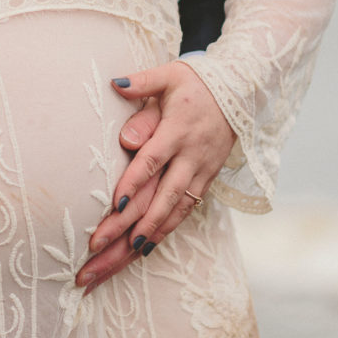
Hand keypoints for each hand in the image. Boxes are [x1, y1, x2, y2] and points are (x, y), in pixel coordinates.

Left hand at [76, 60, 234, 287]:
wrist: (239, 93)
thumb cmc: (194, 84)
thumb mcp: (168, 76)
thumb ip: (142, 84)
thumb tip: (116, 86)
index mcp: (178, 130)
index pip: (152, 161)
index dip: (133, 184)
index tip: (112, 207)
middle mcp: (191, 157)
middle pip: (158, 198)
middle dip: (128, 227)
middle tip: (98, 249)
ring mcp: (200, 173)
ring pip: (172, 213)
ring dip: (144, 239)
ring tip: (115, 262)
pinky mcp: (205, 182)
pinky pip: (183, 212)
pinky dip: (164, 233)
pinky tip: (142, 251)